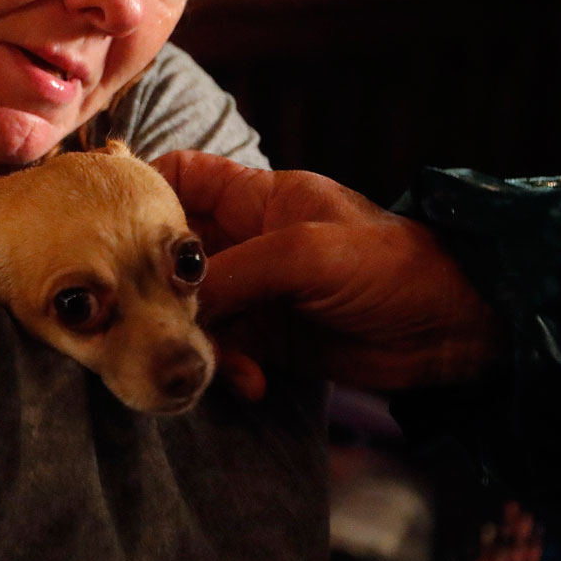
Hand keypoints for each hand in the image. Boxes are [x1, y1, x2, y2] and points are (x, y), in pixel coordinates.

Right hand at [153, 152, 497, 391]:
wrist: (455, 328)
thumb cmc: (390, 265)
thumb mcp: (308, 253)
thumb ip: (238, 271)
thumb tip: (175, 302)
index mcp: (256, 197)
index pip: (180, 176)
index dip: (140, 192)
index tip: (105, 226)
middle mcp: (247, 241)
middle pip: (171, 255)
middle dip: (152, 286)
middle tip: (136, 316)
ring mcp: (257, 292)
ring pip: (192, 311)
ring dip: (194, 340)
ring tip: (208, 364)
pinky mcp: (269, 340)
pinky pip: (223, 352)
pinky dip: (227, 370)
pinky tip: (250, 384)